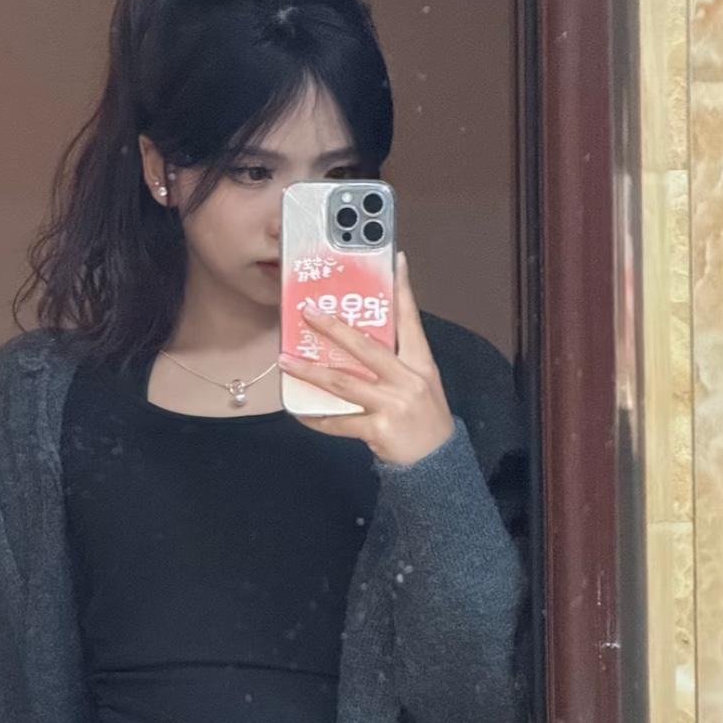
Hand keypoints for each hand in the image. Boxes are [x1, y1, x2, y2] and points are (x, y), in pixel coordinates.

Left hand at [277, 252, 454, 465]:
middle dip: (334, 328)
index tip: (396, 260)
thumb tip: (357, 339)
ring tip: (286, 361)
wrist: (436, 461)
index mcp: (420, 363)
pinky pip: (339, 421)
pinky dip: (318, 418)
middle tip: (308, 313)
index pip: (410, 319)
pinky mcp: (379, 429)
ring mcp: (393, 404)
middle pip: (366, 347)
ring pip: (344, 382)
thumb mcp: (421, 382)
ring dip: (310, 371)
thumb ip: (396, 361)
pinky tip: (301, 412)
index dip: (402, 289)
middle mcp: (408, 379)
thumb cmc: (424, 417)